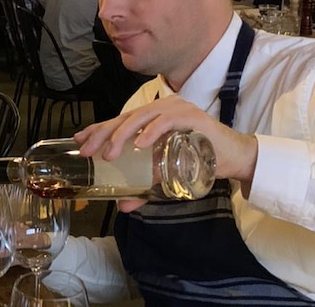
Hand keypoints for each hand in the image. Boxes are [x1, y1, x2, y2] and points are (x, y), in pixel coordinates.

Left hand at [73, 95, 258, 211]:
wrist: (233, 158)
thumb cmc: (199, 160)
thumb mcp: (166, 175)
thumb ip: (145, 187)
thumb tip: (123, 205)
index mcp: (153, 117)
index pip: (120, 120)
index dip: (99, 128)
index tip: (80, 140)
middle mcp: (162, 108)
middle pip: (126, 118)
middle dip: (104, 134)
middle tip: (89, 151)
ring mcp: (177, 110)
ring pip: (142, 117)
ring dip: (123, 135)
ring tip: (110, 153)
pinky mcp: (192, 117)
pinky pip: (166, 121)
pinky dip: (152, 132)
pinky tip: (140, 145)